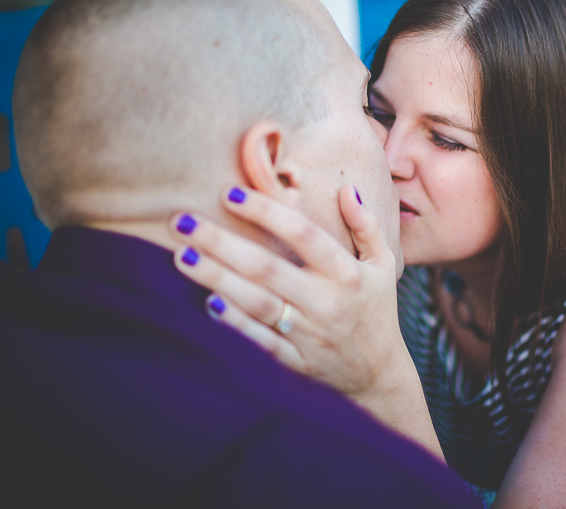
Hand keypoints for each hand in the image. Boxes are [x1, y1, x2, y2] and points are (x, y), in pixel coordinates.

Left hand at [168, 185, 442, 458]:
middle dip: (221, 242)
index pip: (303, 233)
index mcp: (346, 273)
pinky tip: (207, 303)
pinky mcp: (297, 363)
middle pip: (267, 267)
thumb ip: (366, 226)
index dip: (266, 211)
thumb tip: (347, 189)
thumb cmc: (376, 310)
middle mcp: (326, 301)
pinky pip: (261, 341)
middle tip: (182, 221)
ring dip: (217, 278)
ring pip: (257, 303)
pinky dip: (235, 324)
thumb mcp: (383, 265)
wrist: (380, 375)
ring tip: (183, 255)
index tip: (229, 193)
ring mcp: (310, 334)